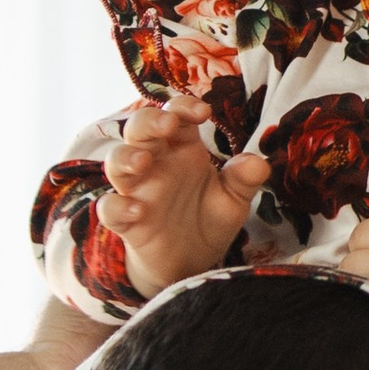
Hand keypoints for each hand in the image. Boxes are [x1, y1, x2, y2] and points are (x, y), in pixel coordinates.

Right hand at [98, 98, 272, 294]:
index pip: (176, 115)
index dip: (184, 107)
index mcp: (183, 150)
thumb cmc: (208, 219)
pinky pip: (109, 208)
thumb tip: (259, 163)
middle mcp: (156, 164)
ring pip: (116, 161)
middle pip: (139, 128)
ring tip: (144, 161)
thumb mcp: (233, 200)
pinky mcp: (126, 221)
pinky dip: (117, 207)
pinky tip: (137, 212)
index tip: (203, 113)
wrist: (190, 262)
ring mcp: (137, 191)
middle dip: (149, 121)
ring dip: (125, 157)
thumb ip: (244, 180)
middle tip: (168, 125)